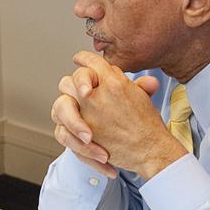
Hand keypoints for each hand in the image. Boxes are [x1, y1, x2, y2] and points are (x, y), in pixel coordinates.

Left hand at [52, 52, 184, 179]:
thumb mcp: (142, 96)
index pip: (91, 62)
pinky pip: (62, 128)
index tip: (79, 59)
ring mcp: (85, 115)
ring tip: (74, 113)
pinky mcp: (80, 136)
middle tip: (82, 89)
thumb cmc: (148, 125)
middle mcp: (95, 96)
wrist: (149, 150)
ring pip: (61, 102)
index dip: (83, 59)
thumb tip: (117, 73)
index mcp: (112, 82)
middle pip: (71, 80)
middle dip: (75, 83)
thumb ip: (125, 81)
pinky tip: (76, 129)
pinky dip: (68, 129)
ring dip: (67, 104)